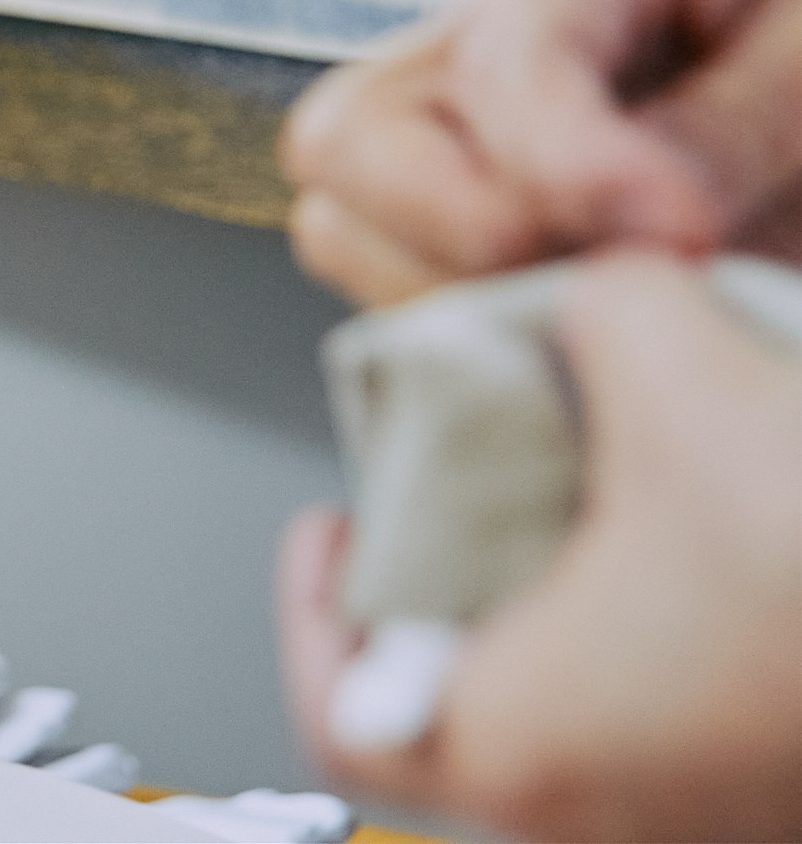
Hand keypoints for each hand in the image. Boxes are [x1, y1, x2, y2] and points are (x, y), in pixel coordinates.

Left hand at [278, 254, 801, 839]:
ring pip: (582, 727)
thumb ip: (601, 303)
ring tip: (601, 511)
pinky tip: (715, 553)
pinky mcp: (785, 805)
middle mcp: (600, 825)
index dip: (317, 611)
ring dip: (574, 622)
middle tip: (476, 503)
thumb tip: (598, 284)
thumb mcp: (684, 365)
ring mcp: (706, 831)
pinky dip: (670, 652)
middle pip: (458, 716)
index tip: (337, 526)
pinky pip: (686, 738)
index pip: (343, 713)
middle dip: (460, 595)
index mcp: (519, 748)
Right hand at [284, 0, 801, 306]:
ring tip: (620, 313)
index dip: (564, 151)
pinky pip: (396, 298)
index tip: (674, 233)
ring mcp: (456, 131)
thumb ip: (738, 129)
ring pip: (345, 227)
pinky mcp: (454, 227)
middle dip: (459, 227)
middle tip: (609, 283)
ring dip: (470, 294)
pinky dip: (478, 341)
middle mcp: (494, 27)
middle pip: (352, 133)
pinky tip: (589, 336)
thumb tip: (646, 228)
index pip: (503, 43)